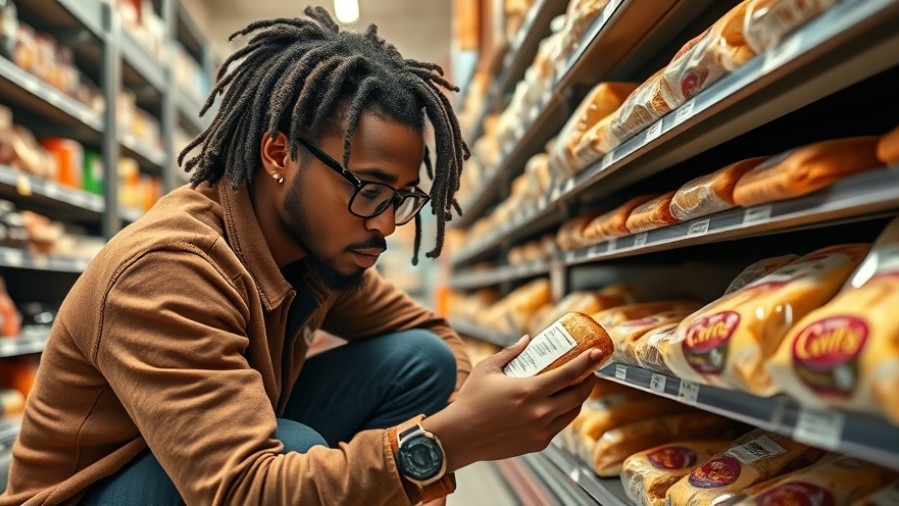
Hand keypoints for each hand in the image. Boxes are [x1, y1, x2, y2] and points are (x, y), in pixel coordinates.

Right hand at [422, 335, 603, 471]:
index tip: (597, 354)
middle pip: (578, 395)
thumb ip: (510, 352)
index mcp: (530, 390)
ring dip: (578, 398)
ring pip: (572, 412)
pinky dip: (562, 414)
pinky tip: (558, 406)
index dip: (587, 362)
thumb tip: (527, 339)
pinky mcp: (538, 444)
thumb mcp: (487, 369)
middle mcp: (540, 412)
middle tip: (590, 371)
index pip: (569, 374)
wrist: (461, 436)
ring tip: (576, 387)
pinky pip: (558, 426)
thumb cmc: (471, 400)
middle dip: (589, 381)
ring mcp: (541, 430)